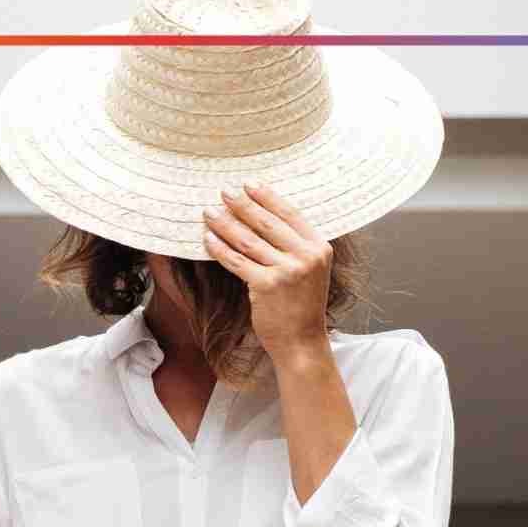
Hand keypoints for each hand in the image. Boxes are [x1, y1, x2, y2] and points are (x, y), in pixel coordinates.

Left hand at [201, 183, 332, 362]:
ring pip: (249, 240)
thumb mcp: (310, 270)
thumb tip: (261, 217)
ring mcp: (287, 272)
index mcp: (319, 248)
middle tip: (224, 192)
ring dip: (225, 224)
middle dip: (242, 205)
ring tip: (209, 212)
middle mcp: (306, 257)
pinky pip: (237, 261)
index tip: (250, 184)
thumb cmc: (302, 306)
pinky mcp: (267, 286)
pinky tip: (208, 238)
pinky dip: (220, 248)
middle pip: (267, 223)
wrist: (301, 342)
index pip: (290, 214)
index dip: (268, 197)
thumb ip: (295, 246)